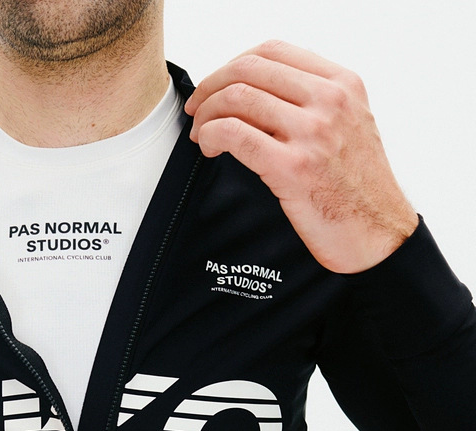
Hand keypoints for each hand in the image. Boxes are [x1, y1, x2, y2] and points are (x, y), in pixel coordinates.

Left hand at [184, 40, 417, 272]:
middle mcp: (330, 101)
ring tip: (202, 135)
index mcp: (343, 84)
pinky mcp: (292, 167)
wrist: (377, 235)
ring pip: (236, 98)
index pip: (272, 51)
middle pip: (248, 70)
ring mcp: (312, 133)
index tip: (216, 87)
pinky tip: (210, 149)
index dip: (231, 65)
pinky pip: (234, 134)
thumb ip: (312, 103)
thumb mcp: (348, 127)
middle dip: (210, 88)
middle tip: (197, 110)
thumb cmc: (357, 190)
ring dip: (206, 115)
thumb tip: (255, 96)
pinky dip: (210, 136)